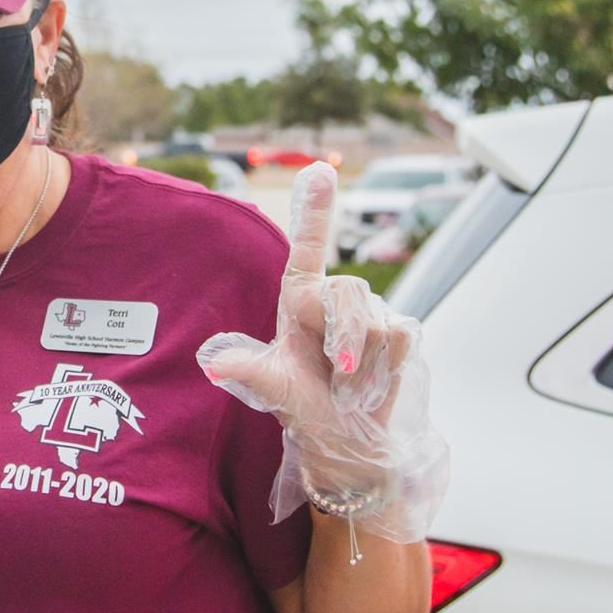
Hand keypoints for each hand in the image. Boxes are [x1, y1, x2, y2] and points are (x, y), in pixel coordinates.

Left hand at [198, 163, 447, 540]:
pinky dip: (383, 368)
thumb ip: (247, 370)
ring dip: (360, 362)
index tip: (321, 168)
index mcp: (299, 302)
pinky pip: (398, 338)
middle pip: (349, 293)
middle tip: (334, 372)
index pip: (309, 250)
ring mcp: (369, 316)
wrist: (344, 444)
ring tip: (346, 385)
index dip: (316, 211)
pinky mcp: (400, 335)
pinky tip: (371, 385)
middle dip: (342, 337)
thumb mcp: (272, 390)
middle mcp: (334, 301)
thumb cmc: (302, 410)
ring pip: (375, 320)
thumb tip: (213, 363)